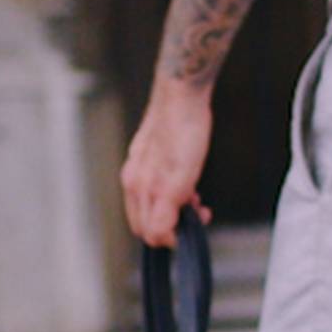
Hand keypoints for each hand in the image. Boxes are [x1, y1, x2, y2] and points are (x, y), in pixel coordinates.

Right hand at [120, 81, 213, 248]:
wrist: (181, 93)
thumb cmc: (184, 129)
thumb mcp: (182, 176)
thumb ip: (168, 209)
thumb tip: (162, 235)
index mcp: (141, 188)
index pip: (149, 233)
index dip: (173, 238)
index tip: (192, 229)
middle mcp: (133, 181)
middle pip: (145, 224)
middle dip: (171, 227)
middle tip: (197, 213)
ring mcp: (137, 169)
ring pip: (149, 208)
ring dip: (172, 212)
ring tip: (195, 199)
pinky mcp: (144, 159)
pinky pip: (151, 190)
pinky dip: (169, 196)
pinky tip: (186, 185)